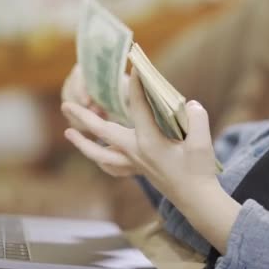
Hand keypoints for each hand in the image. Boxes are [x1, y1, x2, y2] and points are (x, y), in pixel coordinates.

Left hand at [62, 68, 218, 205]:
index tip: (134, 68)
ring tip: (68, 133)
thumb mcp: (202, 143)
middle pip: (103, 132)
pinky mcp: (138, 171)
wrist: (196, 200)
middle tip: (66, 105)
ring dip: (83, 143)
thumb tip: (190, 104)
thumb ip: (197, 119)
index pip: (138, 108)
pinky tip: (96, 155)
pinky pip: (112, 166)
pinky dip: (100, 159)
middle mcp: (136, 153)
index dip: (136, 86)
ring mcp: (134, 164)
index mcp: (150, 142)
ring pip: (100, 154)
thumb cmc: (199, 171)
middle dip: (83, 118)